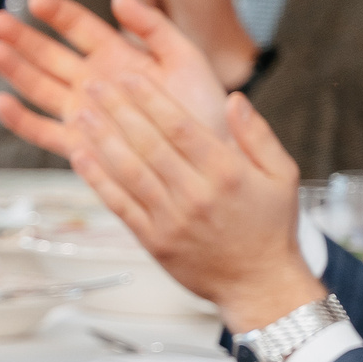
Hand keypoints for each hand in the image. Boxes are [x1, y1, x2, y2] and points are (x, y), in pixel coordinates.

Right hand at [0, 0, 226, 157]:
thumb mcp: (185, 57)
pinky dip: (21, 120)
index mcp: (118, 56)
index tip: (35, 0)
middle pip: (49, 55)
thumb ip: (153, 26)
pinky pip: (43, 131)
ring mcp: (83, 112)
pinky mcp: (79, 144)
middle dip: (23, 38)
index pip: (80, 28)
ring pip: (40, 87)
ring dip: (16, 70)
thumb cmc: (202, 108)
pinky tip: (3, 103)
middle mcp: (94, 82)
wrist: (208, 157)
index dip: (57, 14)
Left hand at [71, 77, 323, 332]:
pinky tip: (80, 156)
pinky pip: (119, 204)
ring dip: (101, 140)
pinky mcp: (152, 240)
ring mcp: (171, 219)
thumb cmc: (271, 227)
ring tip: (81, 113)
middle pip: (149, 144)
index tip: (130, 77)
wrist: (259, 284)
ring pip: (129, 171)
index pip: (182, 127)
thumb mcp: (282, 175)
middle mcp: (196, 194)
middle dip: (119, 111)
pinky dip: (97, 179)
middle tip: (96, 84)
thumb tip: (233, 98)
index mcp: (228, 173)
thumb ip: (257, 135)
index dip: (152, 100)